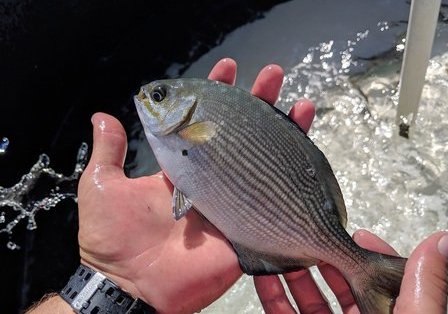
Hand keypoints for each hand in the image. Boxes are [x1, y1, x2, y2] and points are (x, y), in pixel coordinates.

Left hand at [76, 58, 314, 312]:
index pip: (205, 122)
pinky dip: (293, 180)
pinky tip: (307, 154)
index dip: (218, 95)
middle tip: (273, 76)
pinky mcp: (245, 227)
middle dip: (259, 105)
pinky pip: (273, 202)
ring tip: (301, 105)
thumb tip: (102, 116)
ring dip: (284, 134)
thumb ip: (109, 151)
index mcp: (183, 167)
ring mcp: (232, 202)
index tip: (229, 69)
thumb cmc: (112, 238)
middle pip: (242, 137)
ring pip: (263, 164)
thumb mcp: (102, 186)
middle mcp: (212, 180)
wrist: (132, 288)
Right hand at [255, 230, 447, 312]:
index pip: (379, 279)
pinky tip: (264, 276)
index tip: (355, 231)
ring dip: (293, 271)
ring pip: (307, 298)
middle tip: (308, 229)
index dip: (366, 253)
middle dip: (322, 254)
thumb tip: (445, 242)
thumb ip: (424, 288)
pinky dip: (271, 295)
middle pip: (338, 284)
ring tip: (282, 244)